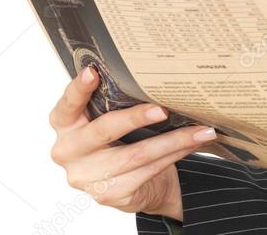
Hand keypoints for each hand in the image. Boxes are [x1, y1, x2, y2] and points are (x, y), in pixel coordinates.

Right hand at [48, 65, 216, 221]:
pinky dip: (176, 154)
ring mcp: (87, 177)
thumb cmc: (123, 142)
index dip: (79, 88)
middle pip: (104, 130)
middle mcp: (68, 152)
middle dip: (137, 117)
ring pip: (136, 154)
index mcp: (65, 126)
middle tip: (163, 109)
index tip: (93, 72)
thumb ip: (116, 102)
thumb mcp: (114, 120)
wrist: (138, 185)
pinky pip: (149, 169)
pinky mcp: (109, 193)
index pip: (67, 105)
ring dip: (174, 140)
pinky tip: (193, 144)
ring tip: (201, 130)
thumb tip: (154, 75)